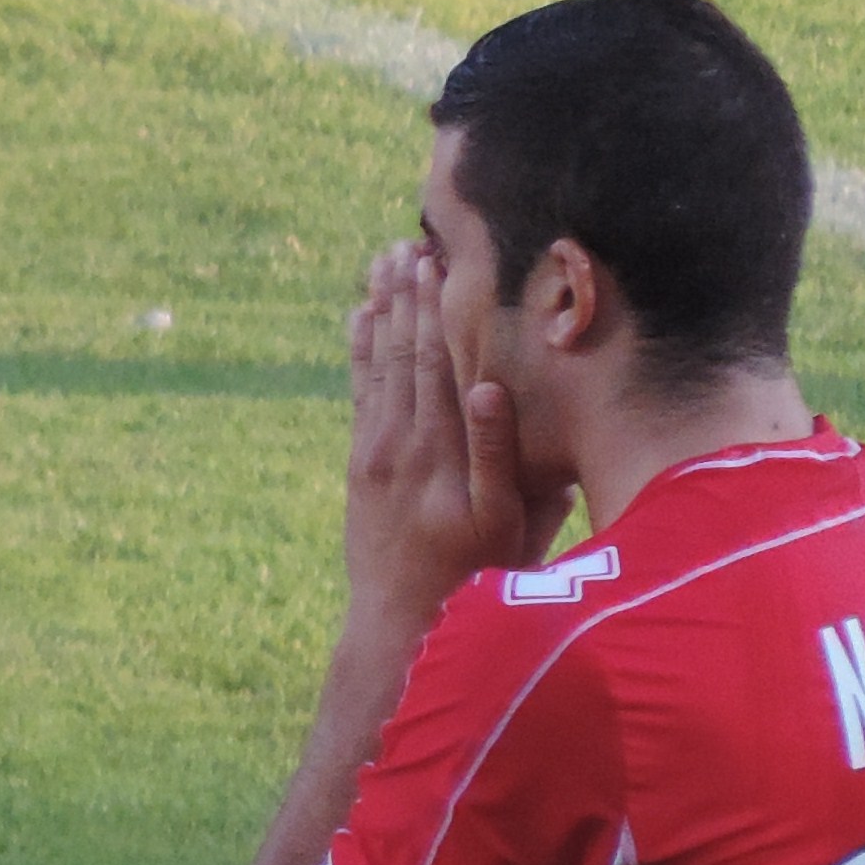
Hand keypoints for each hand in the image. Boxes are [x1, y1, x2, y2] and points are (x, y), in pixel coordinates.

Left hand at [339, 241, 557, 636]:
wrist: (399, 620)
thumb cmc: (474, 576)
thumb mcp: (506, 524)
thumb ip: (501, 454)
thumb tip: (494, 388)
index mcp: (444, 452)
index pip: (439, 364)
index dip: (438, 311)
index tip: (440, 262)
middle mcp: (403, 443)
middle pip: (404, 353)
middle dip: (407, 297)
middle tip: (407, 244)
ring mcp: (376, 450)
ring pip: (378, 365)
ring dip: (381, 311)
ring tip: (382, 263)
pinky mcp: (361, 462)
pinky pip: (359, 392)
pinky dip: (359, 350)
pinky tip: (359, 316)